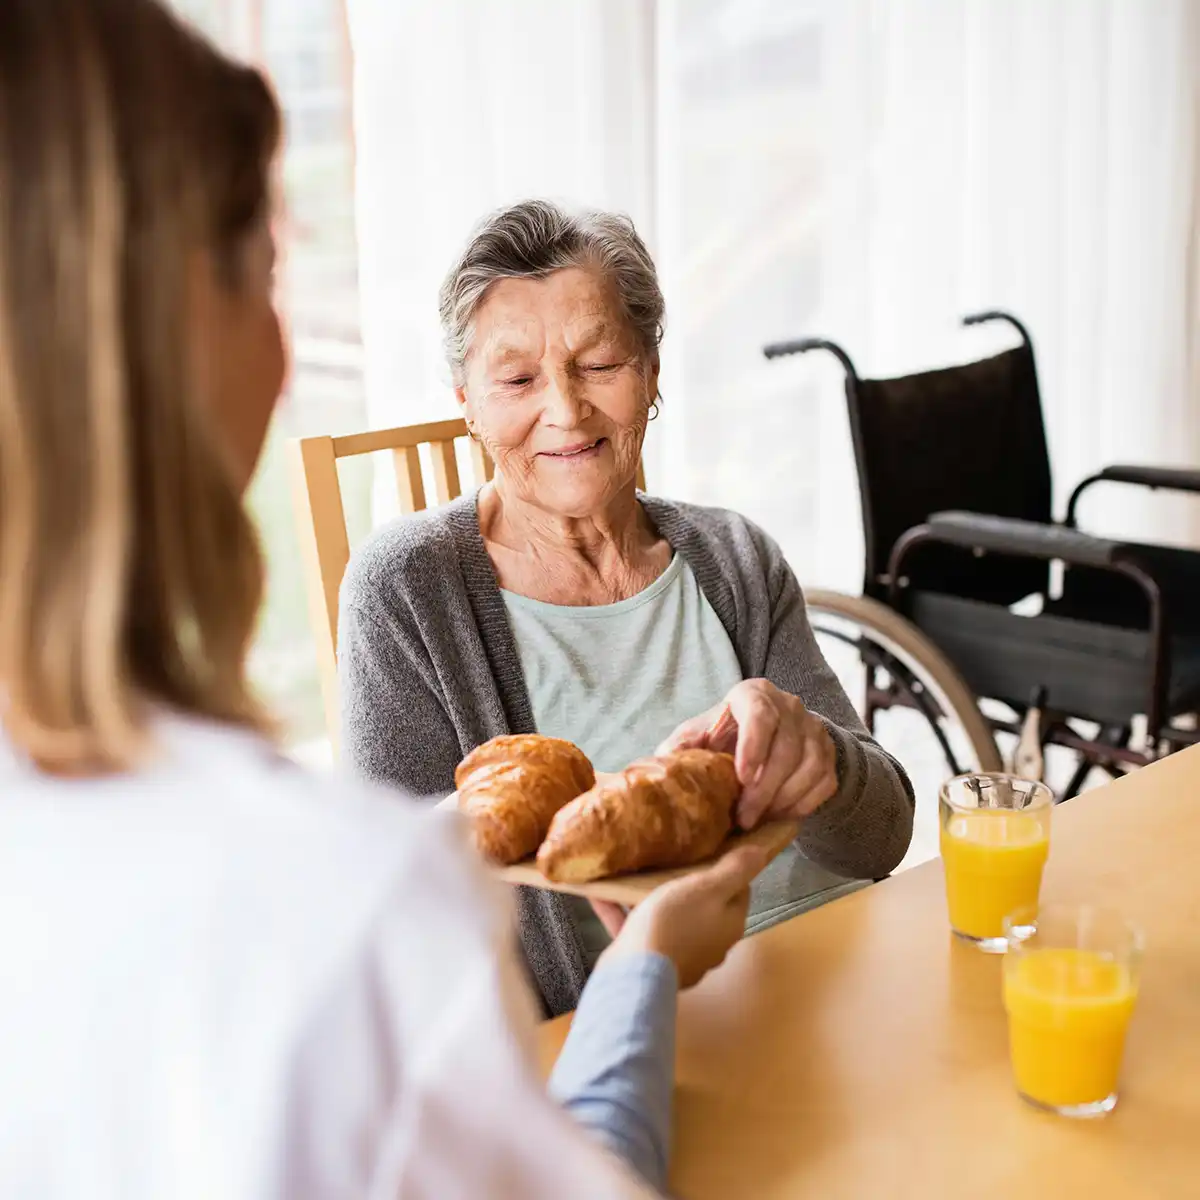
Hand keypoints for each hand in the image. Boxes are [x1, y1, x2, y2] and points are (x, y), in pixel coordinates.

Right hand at [593, 844, 767, 988]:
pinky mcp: (654, 964)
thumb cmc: (675, 922)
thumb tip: (762, 853)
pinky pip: (642, 931)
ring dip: (656, 901)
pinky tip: (606, 896)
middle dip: (689, 885)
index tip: (705, 849)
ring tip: (635, 876)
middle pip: (705, 905)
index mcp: (730, 923)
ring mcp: (684, 957)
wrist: (637, 972)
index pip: (739, 889)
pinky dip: (627, 915)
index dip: (725, 867)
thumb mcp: (708, 887)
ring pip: (673, 920)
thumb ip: (735, 870)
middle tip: (668, 860)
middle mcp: (713, 944)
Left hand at [657, 679, 838, 828]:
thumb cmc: (725, 737)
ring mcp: (813, 728)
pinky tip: (780, 815)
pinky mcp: (828, 753)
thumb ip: (681, 747)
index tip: (742, 779)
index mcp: (753, 694)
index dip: (753, 746)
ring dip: (784, 800)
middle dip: (764, 789)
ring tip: (758, 819)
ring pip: (809, 767)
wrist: (769, 738)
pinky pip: (824, 782)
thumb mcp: (699, 735)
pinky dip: (803, 804)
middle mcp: (789, 705)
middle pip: (786, 747)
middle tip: (744, 818)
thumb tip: (661, 766)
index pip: (760, 715)